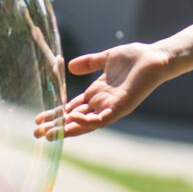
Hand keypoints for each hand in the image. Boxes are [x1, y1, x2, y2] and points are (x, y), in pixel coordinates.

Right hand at [32, 42, 175, 138]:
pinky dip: (88, 122)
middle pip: (75, 119)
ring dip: (68, 129)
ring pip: (86, 124)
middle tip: (36, 134)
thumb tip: (69, 65)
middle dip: (56, 126)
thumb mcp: (106, 58)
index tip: (38, 119)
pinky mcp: (122, 107)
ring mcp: (112, 107)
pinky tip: (74, 120)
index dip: (55, 114)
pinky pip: (103, 119)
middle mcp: (102, 103)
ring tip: (50, 133)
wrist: (156, 57)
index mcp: (97, 93)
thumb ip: (89, 63)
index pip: (72, 108)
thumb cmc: (135, 57)